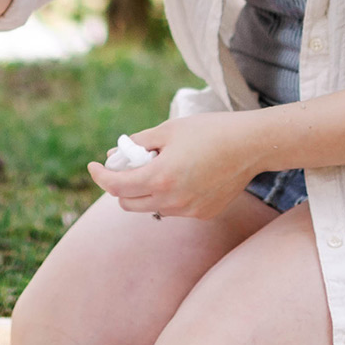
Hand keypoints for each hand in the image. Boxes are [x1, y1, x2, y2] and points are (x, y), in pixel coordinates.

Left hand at [86, 113, 257, 220]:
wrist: (250, 145)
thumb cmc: (209, 131)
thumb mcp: (167, 130)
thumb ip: (137, 143)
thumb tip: (114, 154)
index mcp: (159, 178)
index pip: (116, 186)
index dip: (100, 176)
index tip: (94, 166)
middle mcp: (171, 201)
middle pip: (128, 203)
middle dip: (120, 185)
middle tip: (126, 166)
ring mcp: (188, 211)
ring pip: (151, 208)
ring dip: (145, 191)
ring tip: (160, 167)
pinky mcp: (203, 214)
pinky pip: (174, 209)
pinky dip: (168, 196)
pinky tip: (184, 176)